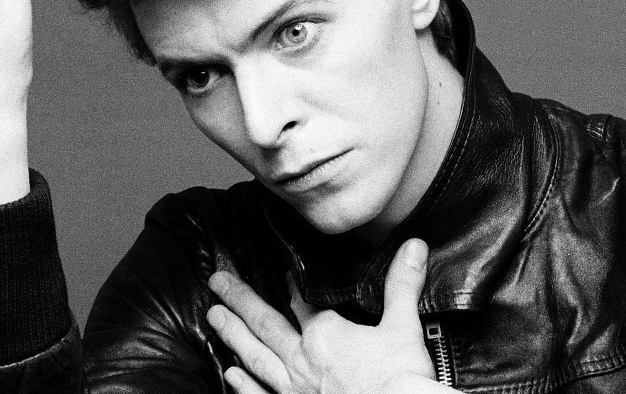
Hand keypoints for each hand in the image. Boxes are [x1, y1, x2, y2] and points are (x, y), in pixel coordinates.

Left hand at [207, 239, 458, 393]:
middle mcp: (302, 359)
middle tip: (216, 281)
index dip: (290, 285)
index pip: (301, 302)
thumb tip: (413, 246)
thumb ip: (402, 285)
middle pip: (265, 323)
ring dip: (233, 335)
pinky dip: (244, 385)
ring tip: (212, 316)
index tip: (279, 272)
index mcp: (325, 334)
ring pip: (255, 356)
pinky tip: (230, 374)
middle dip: (239, 300)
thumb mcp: (403, 327)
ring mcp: (294, 388)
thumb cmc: (401, 379)